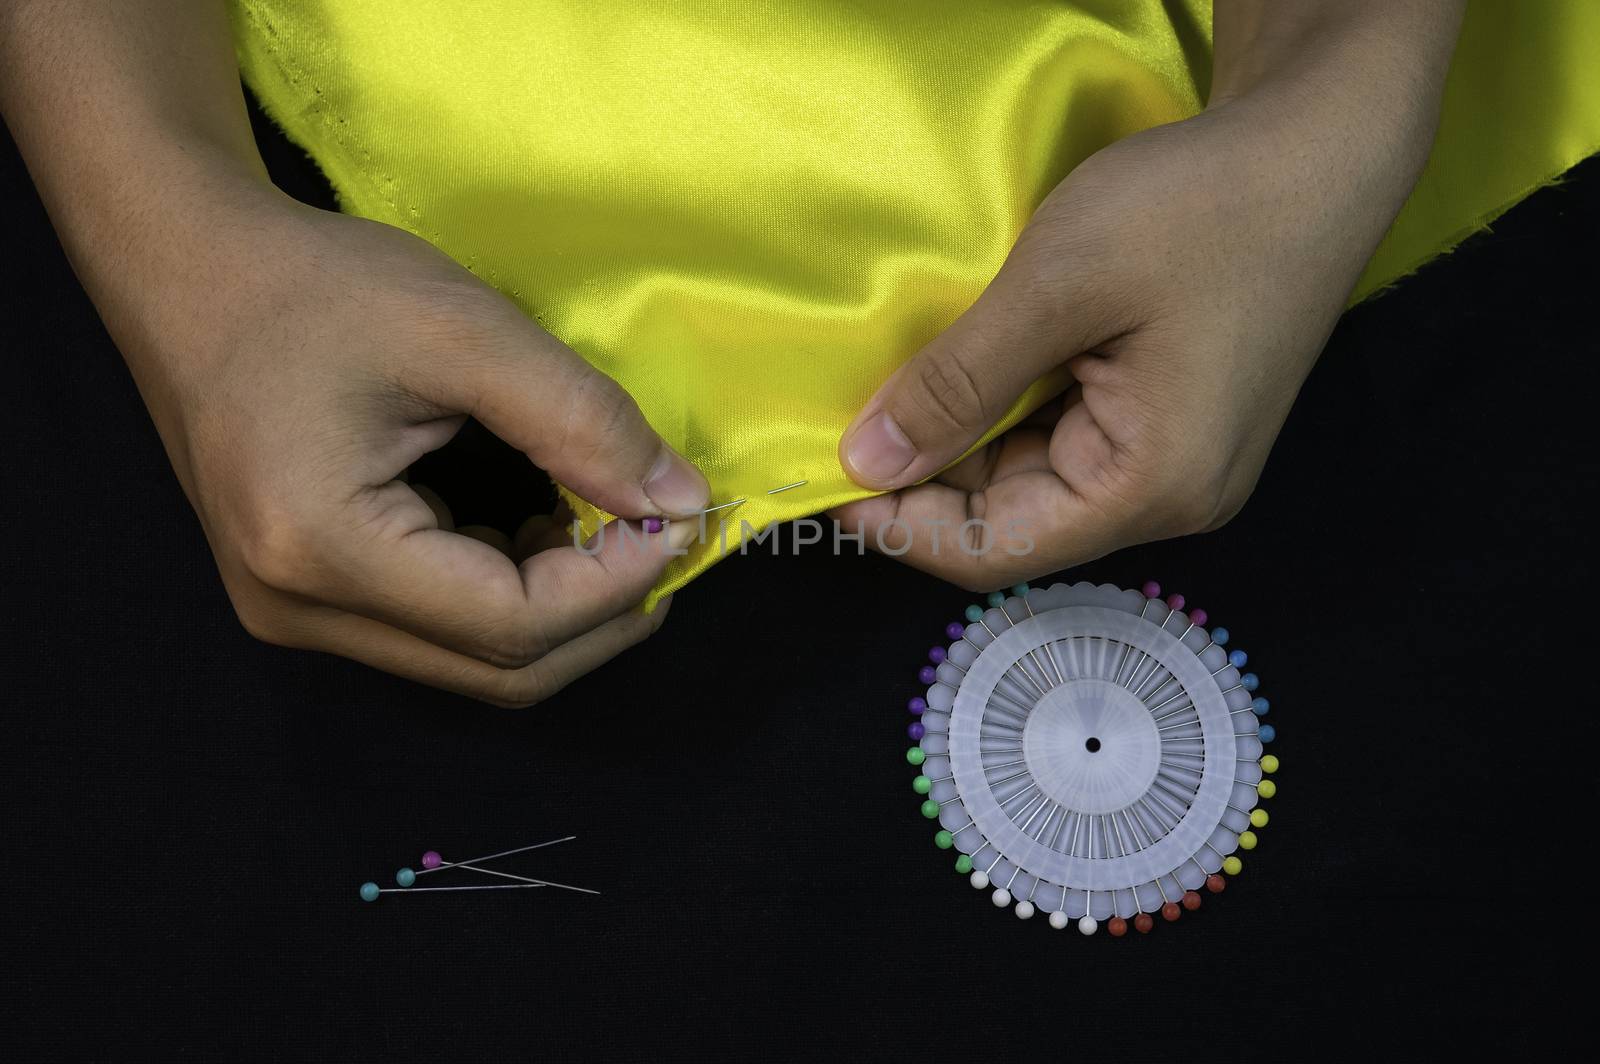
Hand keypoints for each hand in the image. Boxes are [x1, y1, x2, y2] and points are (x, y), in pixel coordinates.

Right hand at [119, 193, 707, 703]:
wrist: (188, 270)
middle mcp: (299, 610)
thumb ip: (579, 420)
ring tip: (607, 521)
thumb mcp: (462, 327)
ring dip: (562, 607)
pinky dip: (513, 593)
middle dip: (603, 614)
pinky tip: (546, 526)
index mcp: (322, 549)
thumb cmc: (314, 286)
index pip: (511, 625)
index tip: (681, 515)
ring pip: (473, 663)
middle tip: (666, 535)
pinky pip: (438, 631)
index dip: (616, 584)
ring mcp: (295, 614)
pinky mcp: (305, 597)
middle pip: (498, 670)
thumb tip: (682, 502)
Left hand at [833, 50, 1448, 589]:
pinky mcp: (1172, 423)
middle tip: (847, 416)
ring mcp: (1178, 463)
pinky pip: (1067, 442)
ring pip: (1034, 481)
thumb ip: (957, 383)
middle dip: (925, 477)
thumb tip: (865, 461)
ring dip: (963, 440)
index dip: (898, 524)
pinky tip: (967, 367)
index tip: (823, 474)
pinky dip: (1007, 411)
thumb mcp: (1058, 285)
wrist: (1318, 146)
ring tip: (898, 385)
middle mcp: (1171, 499)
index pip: (994, 549)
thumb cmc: (1200, 208)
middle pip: (1013, 521)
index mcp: (1153, 487)